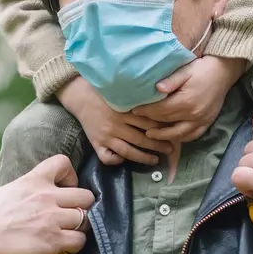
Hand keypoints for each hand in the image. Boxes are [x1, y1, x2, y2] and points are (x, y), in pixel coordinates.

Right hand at [0, 155, 94, 253]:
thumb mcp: (2, 195)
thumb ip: (21, 191)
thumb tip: (26, 193)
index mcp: (31, 182)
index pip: (62, 163)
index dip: (70, 177)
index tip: (64, 189)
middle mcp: (45, 197)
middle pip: (86, 195)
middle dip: (82, 206)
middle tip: (70, 217)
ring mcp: (51, 219)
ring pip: (87, 218)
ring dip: (80, 227)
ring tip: (67, 234)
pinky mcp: (53, 241)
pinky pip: (80, 240)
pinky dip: (75, 245)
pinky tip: (63, 248)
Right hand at [58, 76, 172, 165]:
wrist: (80, 96)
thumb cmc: (104, 93)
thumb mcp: (122, 93)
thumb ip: (138, 100)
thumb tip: (158, 107)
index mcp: (124, 111)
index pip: (147, 123)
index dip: (161, 129)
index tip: (172, 132)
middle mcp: (116, 124)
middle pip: (141, 138)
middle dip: (158, 145)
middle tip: (170, 149)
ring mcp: (106, 135)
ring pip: (127, 151)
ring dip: (143, 157)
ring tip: (155, 160)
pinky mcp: (96, 143)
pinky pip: (107, 157)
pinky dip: (116, 161)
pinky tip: (123, 160)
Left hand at [133, 56, 245, 142]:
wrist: (224, 71)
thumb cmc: (202, 68)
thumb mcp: (185, 70)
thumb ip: (171, 81)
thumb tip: (156, 89)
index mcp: (186, 100)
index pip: (160, 110)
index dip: (146, 111)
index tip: (134, 110)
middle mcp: (194, 114)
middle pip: (167, 121)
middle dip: (150, 122)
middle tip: (138, 121)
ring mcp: (202, 120)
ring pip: (179, 134)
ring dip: (163, 136)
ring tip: (150, 135)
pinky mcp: (208, 122)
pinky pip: (193, 135)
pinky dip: (181, 138)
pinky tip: (172, 136)